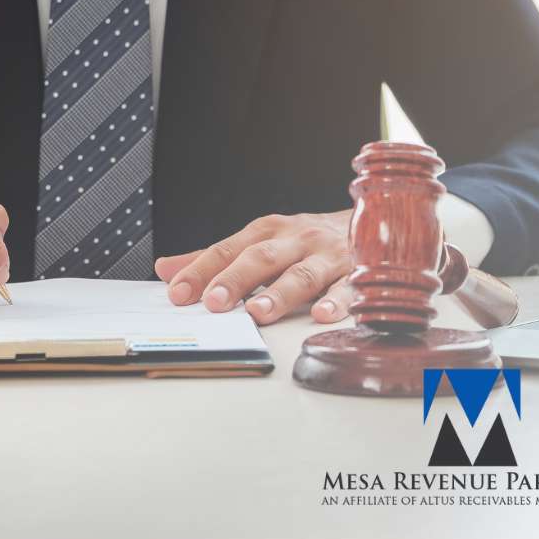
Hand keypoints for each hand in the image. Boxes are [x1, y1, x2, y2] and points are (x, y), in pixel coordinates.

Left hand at [154, 210, 354, 324]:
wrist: (373, 222)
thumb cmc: (304, 240)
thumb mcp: (259, 241)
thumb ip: (214, 258)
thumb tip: (165, 269)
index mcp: (267, 231)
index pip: (227, 250)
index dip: (201, 271)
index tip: (177, 292)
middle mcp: (295, 239)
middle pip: (261, 258)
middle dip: (236, 279)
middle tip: (214, 302)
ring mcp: (326, 256)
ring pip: (301, 275)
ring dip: (279, 293)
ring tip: (259, 312)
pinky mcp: (356, 273)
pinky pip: (347, 289)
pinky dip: (336, 302)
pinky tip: (322, 316)